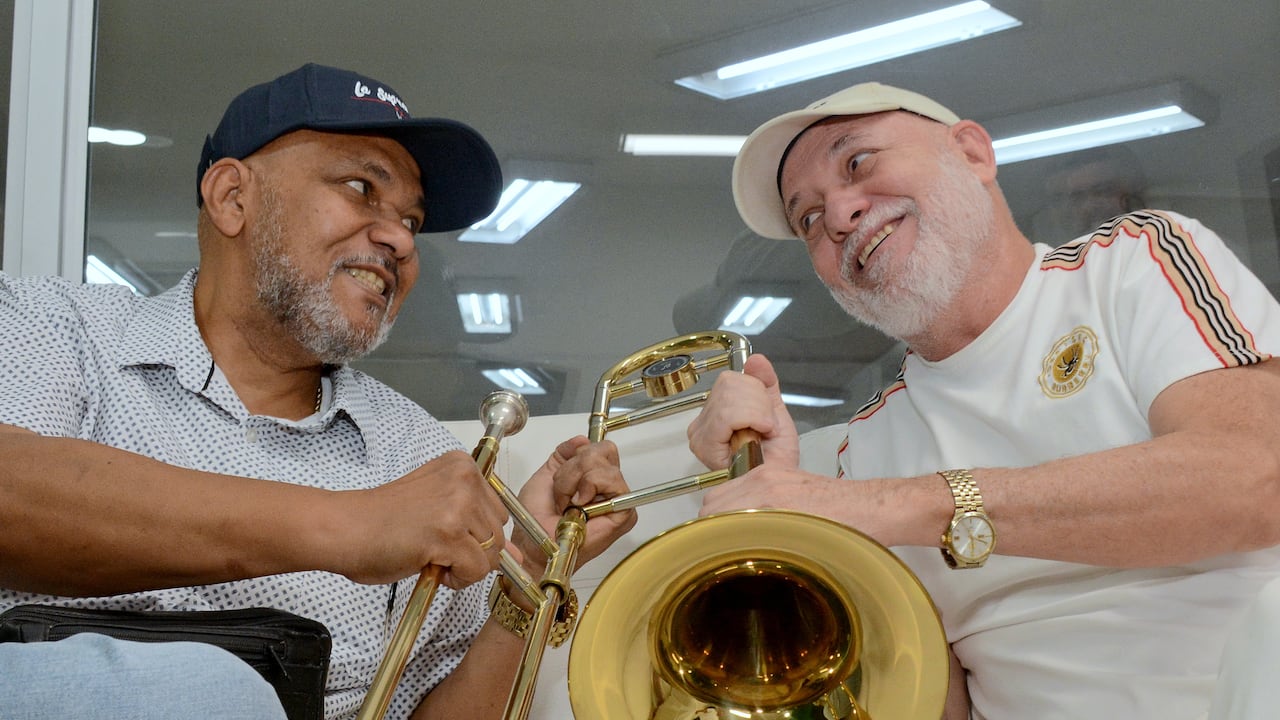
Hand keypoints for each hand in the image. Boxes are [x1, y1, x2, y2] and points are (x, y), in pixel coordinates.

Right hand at [336, 450, 508, 588]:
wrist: (344, 529)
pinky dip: (457, 579)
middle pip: (498, 533)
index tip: (445, 534)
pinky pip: (475, 570)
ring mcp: (457, 505)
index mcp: (463, 465)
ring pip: (490, 554)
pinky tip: (430, 566)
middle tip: (434, 547)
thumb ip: (478, 525)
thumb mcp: (438, 509)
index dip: (474, 533)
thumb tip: (520, 558)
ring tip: (430, 555)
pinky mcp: (448, 534)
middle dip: (472, 551)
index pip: (498, 511)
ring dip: (464, 566)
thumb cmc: (383, 521)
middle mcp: (465, 479)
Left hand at [513, 437, 636, 574]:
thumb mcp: (547, 474)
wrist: (535, 543)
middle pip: (603, 451)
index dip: (579, 454)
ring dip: (576, 481)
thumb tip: (583, 439)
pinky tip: (580, 506)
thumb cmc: (536, 519)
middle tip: (563, 494)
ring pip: (604, 465)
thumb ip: (564, 454)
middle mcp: (608, 487)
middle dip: (574, 468)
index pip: (600, 447)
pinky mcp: (624, 512)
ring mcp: (618, 499)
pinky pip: (613, 482)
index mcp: (593, 477)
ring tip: (569, 503)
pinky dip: (590, 487)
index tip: (561, 475)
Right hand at [686, 354, 799, 469]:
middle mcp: (701, 422)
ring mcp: (699, 433)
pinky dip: (751, 421)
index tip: (765, 418)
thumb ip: (765, 384)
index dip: (756, 393)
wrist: (778, 479)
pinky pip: (728, 415)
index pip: (730, 379)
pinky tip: (753, 437)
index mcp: (716, 410)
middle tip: (763, 427)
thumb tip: (755, 360)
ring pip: (730, 398)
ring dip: (757, 415)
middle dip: (758, 404)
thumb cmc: (775, 457)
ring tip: (759, 433)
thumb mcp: (774, 411)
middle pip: (729, 385)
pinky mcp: (703, 444)